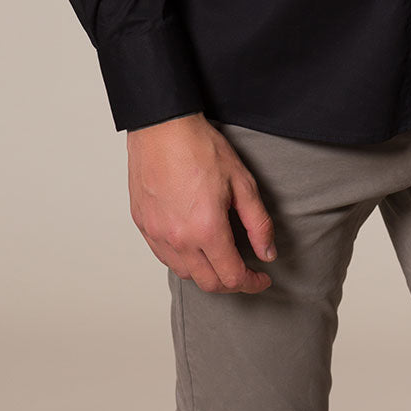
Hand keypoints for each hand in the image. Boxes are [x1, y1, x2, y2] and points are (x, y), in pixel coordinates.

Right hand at [127, 113, 276, 294]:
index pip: (232, 277)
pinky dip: (183, 259)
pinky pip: (164, 256)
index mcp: (206, 229)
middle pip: (208, 283)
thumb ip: (258, 223)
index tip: (262, 277)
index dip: (252, 283)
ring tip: (220, 254)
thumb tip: (267, 253)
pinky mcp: (144, 225)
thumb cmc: (200, 147)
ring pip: (185, 273)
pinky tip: (194, 243)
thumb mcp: (242, 182)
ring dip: (206, 272)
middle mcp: (178, 239)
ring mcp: (157, 234)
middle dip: (231, 282)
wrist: (162, 127)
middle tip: (245, 270)